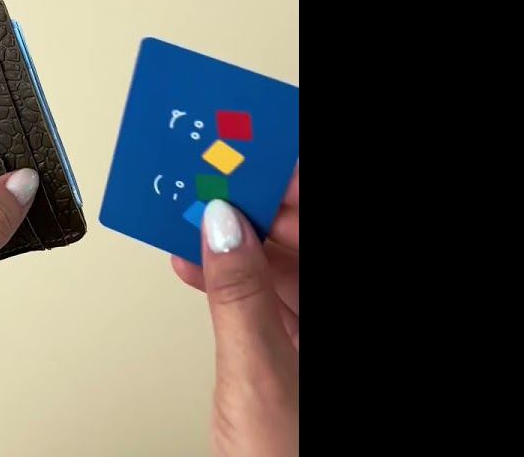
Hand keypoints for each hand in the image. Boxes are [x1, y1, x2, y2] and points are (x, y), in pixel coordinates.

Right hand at [171, 172, 298, 456]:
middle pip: (297, 233)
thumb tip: (221, 225)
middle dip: (252, 197)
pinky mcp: (285, 347)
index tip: (253, 147)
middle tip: (209, 167)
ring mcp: (309, 329)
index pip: (320, 220)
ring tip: (188, 203)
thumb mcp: (259, 375)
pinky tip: (191, 259)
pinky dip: (221, 272)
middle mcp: (326, 312)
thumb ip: (238, 294)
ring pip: (274, 258)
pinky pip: (255, 291)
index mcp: (335, 311)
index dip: (291, 179)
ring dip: (230, 231)